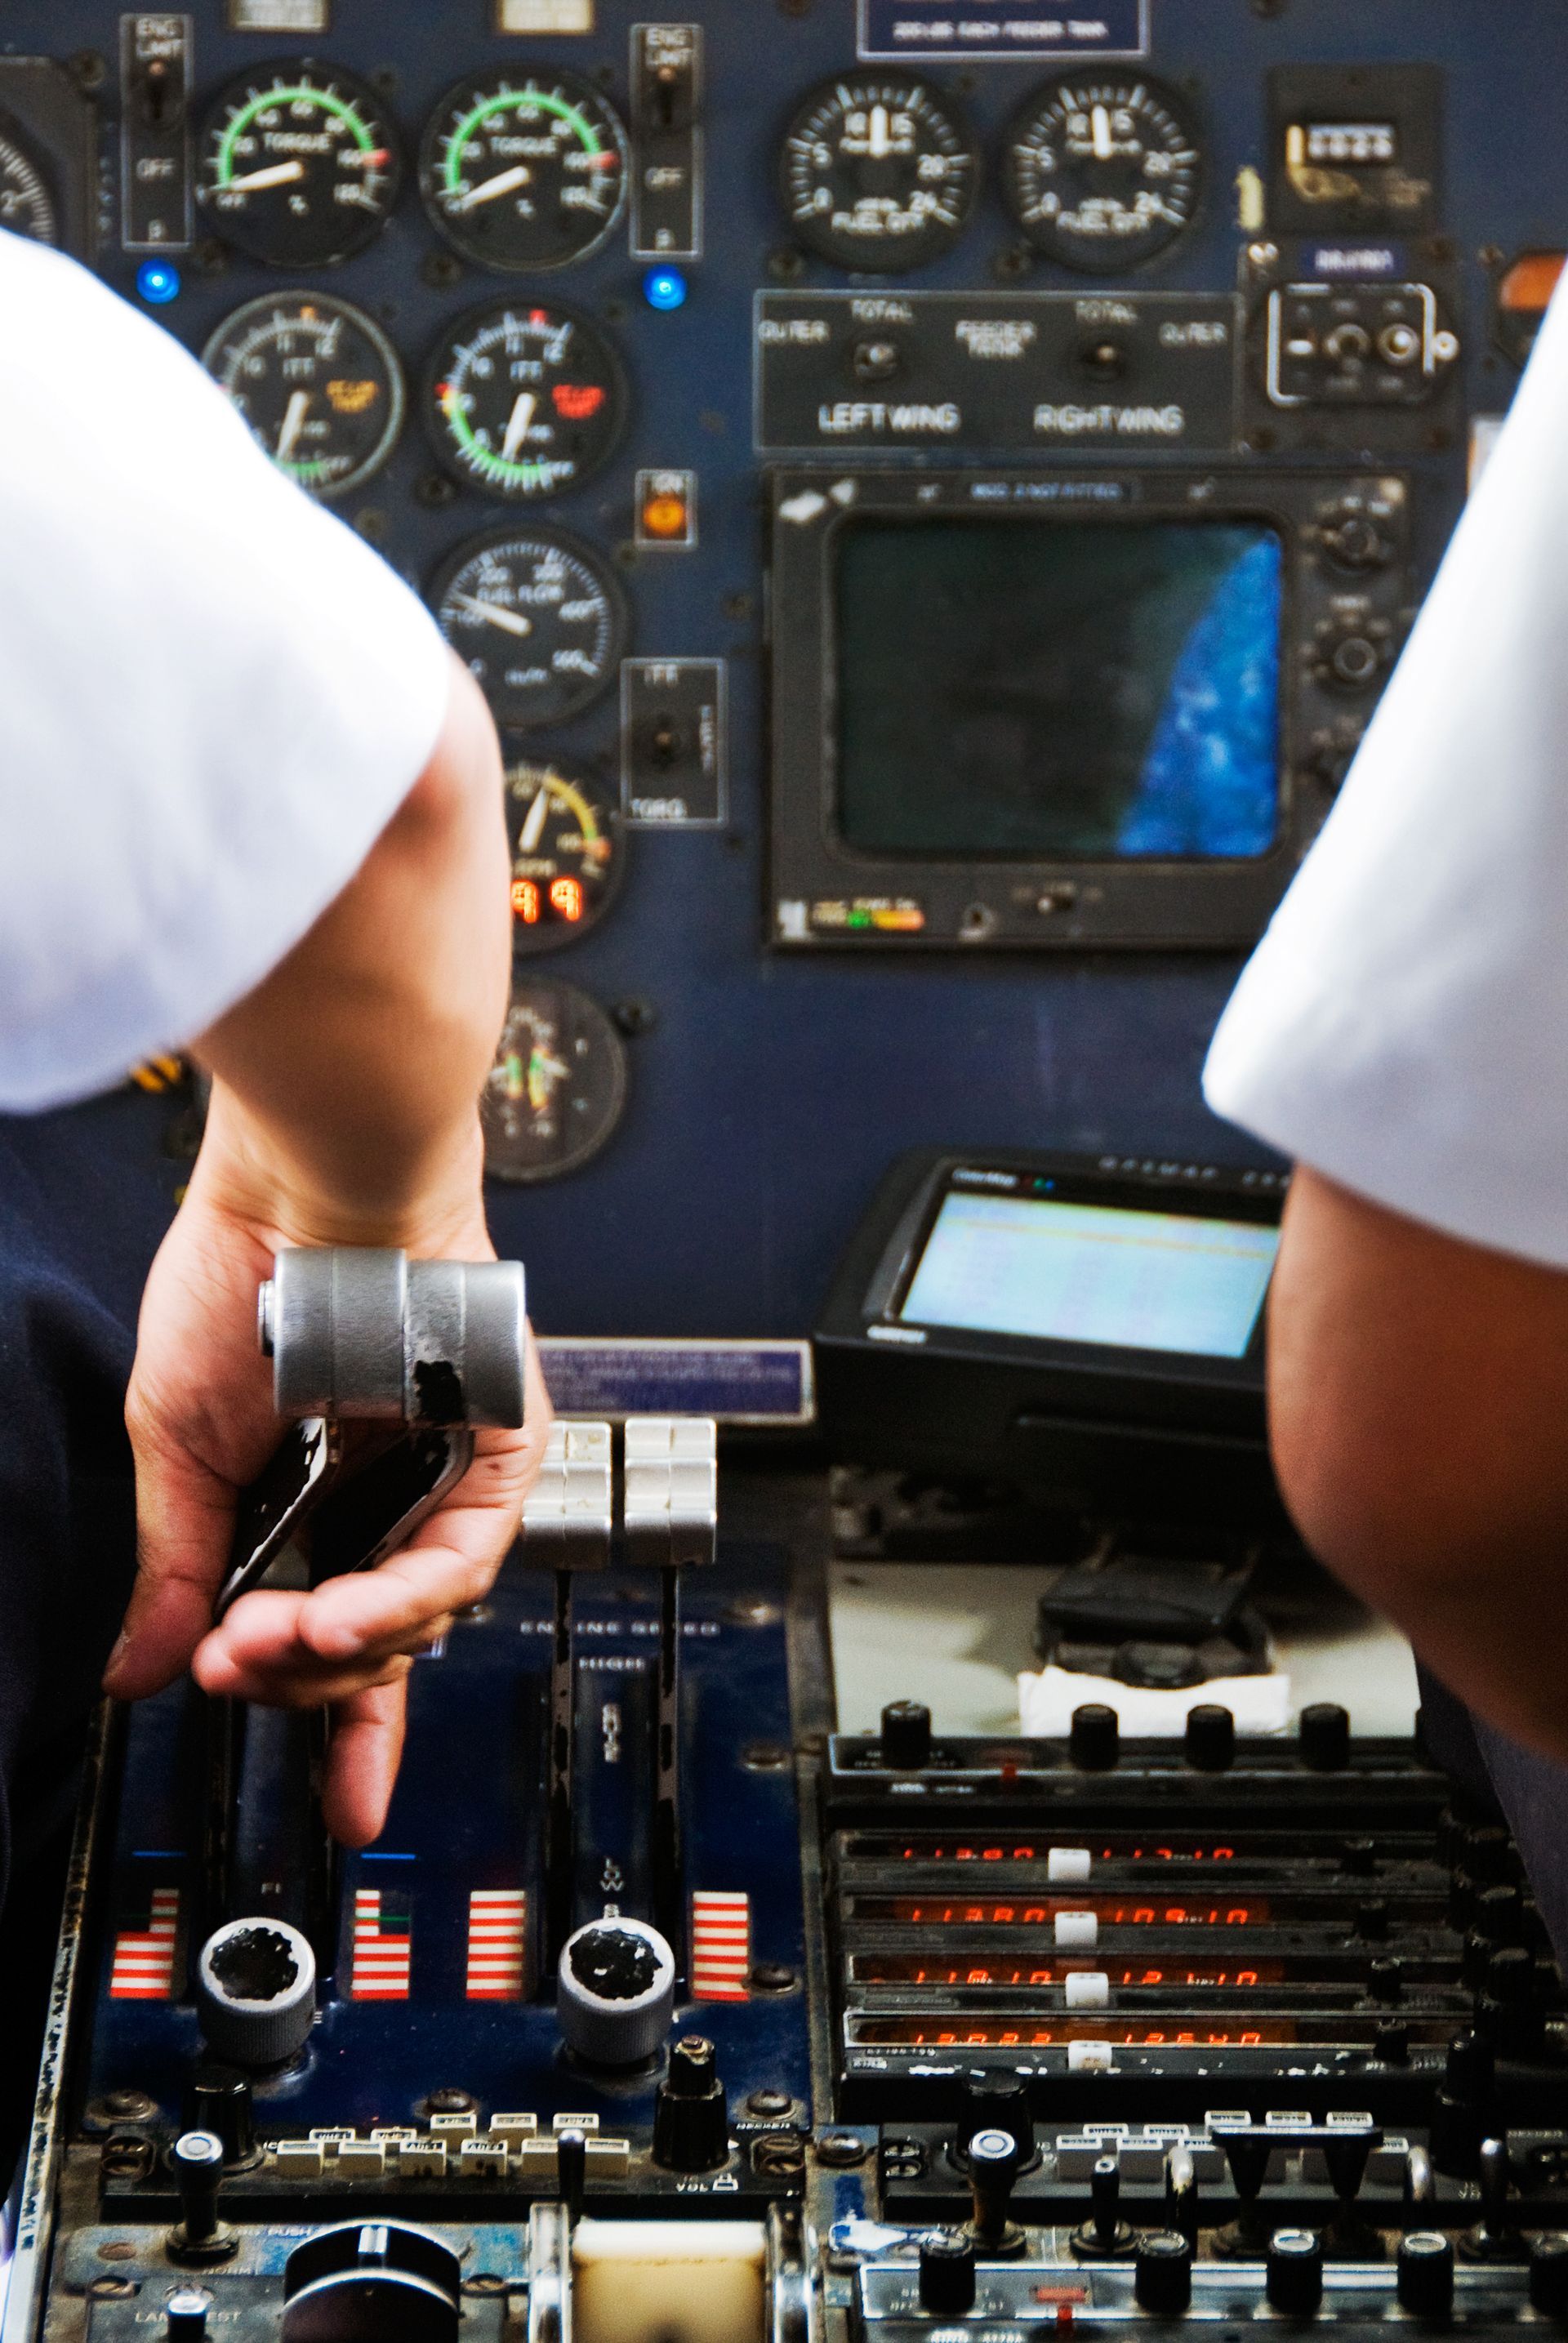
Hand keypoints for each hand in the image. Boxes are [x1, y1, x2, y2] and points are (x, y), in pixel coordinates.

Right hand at [107, 1088, 551, 1845]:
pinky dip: (400, 1600)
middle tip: (232, 1667)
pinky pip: (465, 1559)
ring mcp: (452, 1477)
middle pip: (381, 1649)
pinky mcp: (500, 1448)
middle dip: (301, 1681)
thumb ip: (178, 1566)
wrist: (305, 1182)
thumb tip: (142, 1673)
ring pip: (425, 1619)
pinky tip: (336, 1615)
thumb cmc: (245, 1280)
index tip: (340, 1809)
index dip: (347, 1730)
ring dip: (343, 1648)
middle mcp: (397, 1499)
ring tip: (273, 1642)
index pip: (347, 1642)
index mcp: (325, 1505)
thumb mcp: (181, 1444)